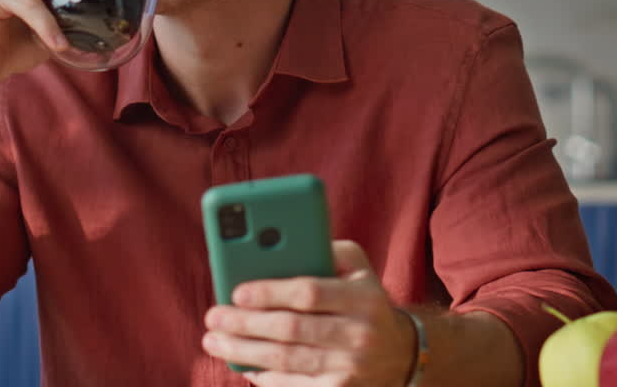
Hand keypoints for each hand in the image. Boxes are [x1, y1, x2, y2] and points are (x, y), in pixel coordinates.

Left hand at [202, 240, 417, 385]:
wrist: (402, 353)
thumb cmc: (365, 300)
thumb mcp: (358, 267)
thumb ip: (324, 249)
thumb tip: (275, 245)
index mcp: (362, 297)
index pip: (309, 293)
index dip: (269, 293)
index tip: (236, 292)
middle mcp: (359, 334)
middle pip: (290, 330)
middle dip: (245, 324)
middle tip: (213, 317)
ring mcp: (350, 368)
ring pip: (286, 360)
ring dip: (244, 351)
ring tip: (215, 341)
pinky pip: (294, 386)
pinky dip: (265, 377)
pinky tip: (242, 365)